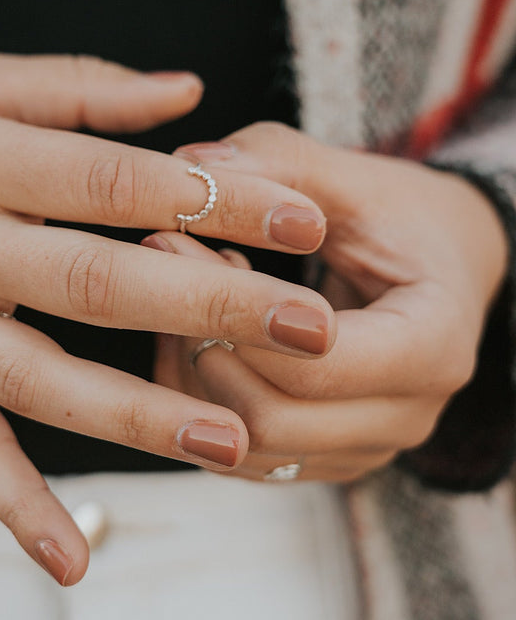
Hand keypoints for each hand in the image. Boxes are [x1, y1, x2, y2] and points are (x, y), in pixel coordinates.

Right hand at [0, 58, 333, 581]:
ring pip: (43, 376)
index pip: (117, 180)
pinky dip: (14, 506)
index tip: (305, 219)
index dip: (215, 197)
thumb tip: (189, 88)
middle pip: (96, 279)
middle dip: (209, 303)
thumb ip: (81, 85)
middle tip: (310, 327)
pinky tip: (75, 561)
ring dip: (137, 414)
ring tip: (230, 439)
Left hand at [149, 123, 508, 482]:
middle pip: (269, 420)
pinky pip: (237, 458)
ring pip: (242, 448)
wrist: (445, 270)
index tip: (177, 240)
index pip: (313, 363)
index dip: (230, 311)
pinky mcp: (328, 459)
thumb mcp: (354, 176)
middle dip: (202, 343)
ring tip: (192, 297)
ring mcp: (367, 449)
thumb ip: (278, 160)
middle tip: (174, 268)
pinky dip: (198, 402)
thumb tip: (191, 162)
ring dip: (194, 373)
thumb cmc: (404, 218)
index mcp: (434, 346)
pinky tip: (198, 333)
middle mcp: (408, 416)